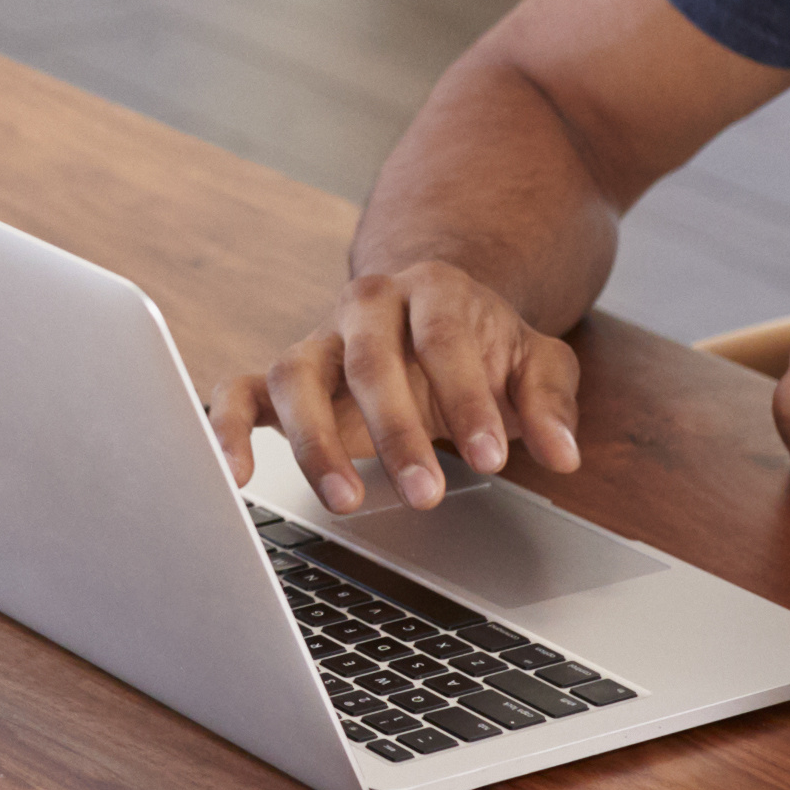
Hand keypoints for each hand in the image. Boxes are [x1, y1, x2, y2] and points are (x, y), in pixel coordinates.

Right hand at [207, 261, 583, 514]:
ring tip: (347, 500)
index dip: (466, 399)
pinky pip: (238, 393)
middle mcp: (364, 308)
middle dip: (397, 432)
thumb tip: (563, 455)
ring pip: (295, 377)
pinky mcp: (279, 377)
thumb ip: (549, 403)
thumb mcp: (534, 361)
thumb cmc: (481, 346)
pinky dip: (227, 429)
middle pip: (368, 361)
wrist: (428, 315)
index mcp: (432, 289)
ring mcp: (317, 341)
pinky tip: (237, 476)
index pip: (443, 340)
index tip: (493, 459)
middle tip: (427, 494)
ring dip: (316, 443)